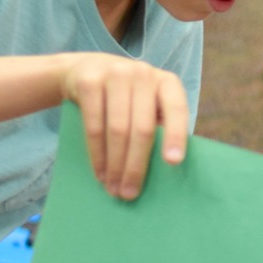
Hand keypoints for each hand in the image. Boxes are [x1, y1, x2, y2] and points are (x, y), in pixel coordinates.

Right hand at [60, 54, 190, 199]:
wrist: (85, 69)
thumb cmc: (127, 98)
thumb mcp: (147, 103)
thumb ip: (158, 124)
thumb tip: (166, 171)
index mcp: (167, 82)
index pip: (177, 110)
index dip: (176, 136)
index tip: (173, 163)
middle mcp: (143, 73)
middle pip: (142, 128)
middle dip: (136, 165)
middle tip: (129, 193)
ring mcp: (115, 73)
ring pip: (117, 129)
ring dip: (115, 165)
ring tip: (114, 188)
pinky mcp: (89, 82)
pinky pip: (94, 125)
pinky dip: (97, 153)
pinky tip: (100, 172)